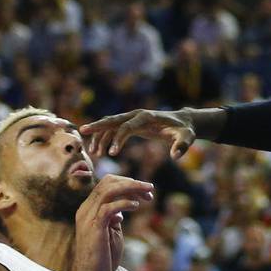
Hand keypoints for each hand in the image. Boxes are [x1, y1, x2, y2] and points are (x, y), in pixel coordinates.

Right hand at [70, 175, 155, 270]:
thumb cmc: (102, 259)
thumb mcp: (112, 233)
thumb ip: (115, 218)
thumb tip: (124, 206)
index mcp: (89, 209)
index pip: (106, 184)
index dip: (128, 183)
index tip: (145, 192)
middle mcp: (86, 210)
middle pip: (107, 182)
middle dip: (132, 182)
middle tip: (150, 189)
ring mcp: (88, 218)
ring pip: (108, 190)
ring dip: (131, 188)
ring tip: (148, 194)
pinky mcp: (94, 228)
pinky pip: (108, 207)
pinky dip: (124, 203)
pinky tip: (136, 206)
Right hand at [81, 108, 210, 160]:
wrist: (184, 123)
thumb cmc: (185, 131)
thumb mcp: (187, 138)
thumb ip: (182, 146)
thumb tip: (175, 156)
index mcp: (147, 117)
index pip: (128, 126)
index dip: (118, 139)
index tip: (111, 154)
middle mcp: (137, 115)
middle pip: (114, 119)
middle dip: (98, 125)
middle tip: (82, 132)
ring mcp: (133, 118)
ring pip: (111, 125)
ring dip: (100, 136)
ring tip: (93, 153)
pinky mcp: (132, 124)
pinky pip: (114, 130)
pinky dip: (105, 138)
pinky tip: (99, 151)